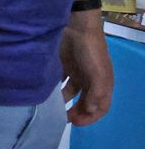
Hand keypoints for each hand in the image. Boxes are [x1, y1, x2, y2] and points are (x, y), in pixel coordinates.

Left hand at [60, 11, 113, 125]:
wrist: (75, 25)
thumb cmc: (89, 51)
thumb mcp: (97, 73)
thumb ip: (96, 93)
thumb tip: (92, 111)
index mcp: (103, 82)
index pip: (101, 106)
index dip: (91, 117)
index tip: (76, 124)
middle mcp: (90, 79)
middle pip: (85, 101)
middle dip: (77, 112)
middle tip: (62, 119)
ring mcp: (76, 71)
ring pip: (70, 92)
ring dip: (64, 101)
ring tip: (52, 108)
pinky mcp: (62, 63)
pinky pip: (58, 81)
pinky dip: (54, 88)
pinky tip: (45, 93)